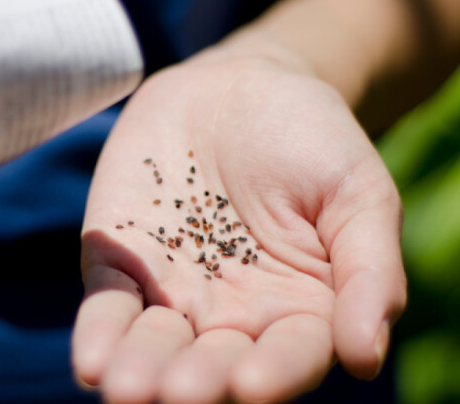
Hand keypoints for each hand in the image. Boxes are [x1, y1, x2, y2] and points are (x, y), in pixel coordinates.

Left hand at [72, 47, 406, 402]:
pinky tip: (90, 361)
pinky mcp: (123, 263)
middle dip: (196, 382)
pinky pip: (109, 302)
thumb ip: (369, 272)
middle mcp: (234, 317)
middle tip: (179, 394)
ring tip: (125, 390)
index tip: (252, 383)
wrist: (241, 86)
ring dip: (139, 370)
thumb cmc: (313, 141)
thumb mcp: (359, 194)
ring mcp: (173, 293)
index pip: (291, 355)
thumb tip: (365, 357)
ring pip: (154, 344)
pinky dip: (98, 331)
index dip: (275, 373)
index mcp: (301, 310)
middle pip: (214, 363)